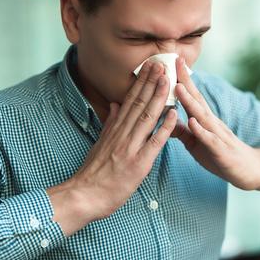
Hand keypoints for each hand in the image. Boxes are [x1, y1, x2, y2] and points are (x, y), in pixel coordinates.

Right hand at [48, 62, 176, 234]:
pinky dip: (165, 127)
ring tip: (168, 80)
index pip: (130, 100)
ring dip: (159, 98)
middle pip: (139, 104)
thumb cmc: (94, 173)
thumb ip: (111, 123)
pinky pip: (154, 142)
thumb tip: (115, 104)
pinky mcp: (139, 163)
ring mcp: (130, 147)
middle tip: (163, 64)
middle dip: (152, 82)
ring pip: (147, 117)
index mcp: (115, 129)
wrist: (85, 195)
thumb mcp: (100, 143)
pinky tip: (175, 114)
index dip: (142, 82)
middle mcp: (122, 134)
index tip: (151, 67)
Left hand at [171, 57, 259, 190]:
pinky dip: (201, 131)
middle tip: (176, 61)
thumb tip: (165, 120)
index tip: (173, 61)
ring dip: (190, 101)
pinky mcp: (221, 151)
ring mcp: (217, 135)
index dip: (181, 79)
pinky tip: (193, 122)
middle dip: (185, 81)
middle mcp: (211, 123)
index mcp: (204, 120)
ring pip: (202, 116)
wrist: (248, 170)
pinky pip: (210, 139)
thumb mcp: (196, 143)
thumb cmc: (220, 155)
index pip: (191, 96)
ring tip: (178, 87)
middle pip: (197, 98)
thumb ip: (183, 132)